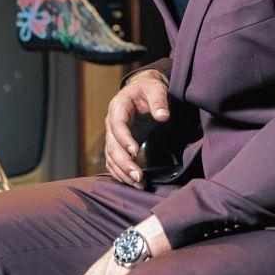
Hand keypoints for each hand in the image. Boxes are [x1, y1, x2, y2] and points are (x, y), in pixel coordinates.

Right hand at [104, 69, 169, 187]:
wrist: (143, 91)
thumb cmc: (149, 89)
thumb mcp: (156, 89)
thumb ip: (159, 102)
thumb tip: (163, 116)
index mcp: (118, 107)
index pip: (117, 125)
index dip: (124, 139)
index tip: (135, 152)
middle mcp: (111, 122)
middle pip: (112, 146)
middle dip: (124, 163)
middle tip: (138, 177)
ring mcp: (113, 135)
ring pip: (111, 157)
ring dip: (123, 172)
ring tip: (138, 185)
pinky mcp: (118, 144)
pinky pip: (114, 161)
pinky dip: (121, 173)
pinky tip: (133, 183)